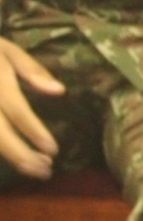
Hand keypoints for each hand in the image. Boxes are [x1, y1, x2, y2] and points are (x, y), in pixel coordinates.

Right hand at [0, 35, 64, 177]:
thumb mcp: (7, 50)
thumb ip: (32, 69)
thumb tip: (59, 91)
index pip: (16, 111)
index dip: (34, 132)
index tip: (53, 150)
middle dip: (22, 156)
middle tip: (46, 170)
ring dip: (11, 158)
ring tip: (33, 168)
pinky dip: (0, 151)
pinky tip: (14, 158)